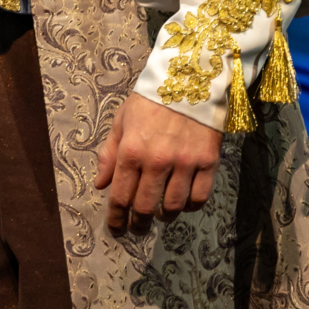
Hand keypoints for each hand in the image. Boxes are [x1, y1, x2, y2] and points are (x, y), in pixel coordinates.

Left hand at [93, 93, 222, 230]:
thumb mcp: (121, 121)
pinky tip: (183, 203)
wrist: (189, 78)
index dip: (116, 219)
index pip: (120, 196)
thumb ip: (109, 154)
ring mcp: (184, 163)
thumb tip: (101, 185)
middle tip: (137, 228)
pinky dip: (190, 207)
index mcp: (131, 151)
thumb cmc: (150, 100)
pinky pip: (199, 198)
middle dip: (138, 224)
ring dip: (164, 216)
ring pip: (173, 207)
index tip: (116, 230)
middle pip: (145, 207)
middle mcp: (157, 160)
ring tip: (160, 215)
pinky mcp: (208, 162)